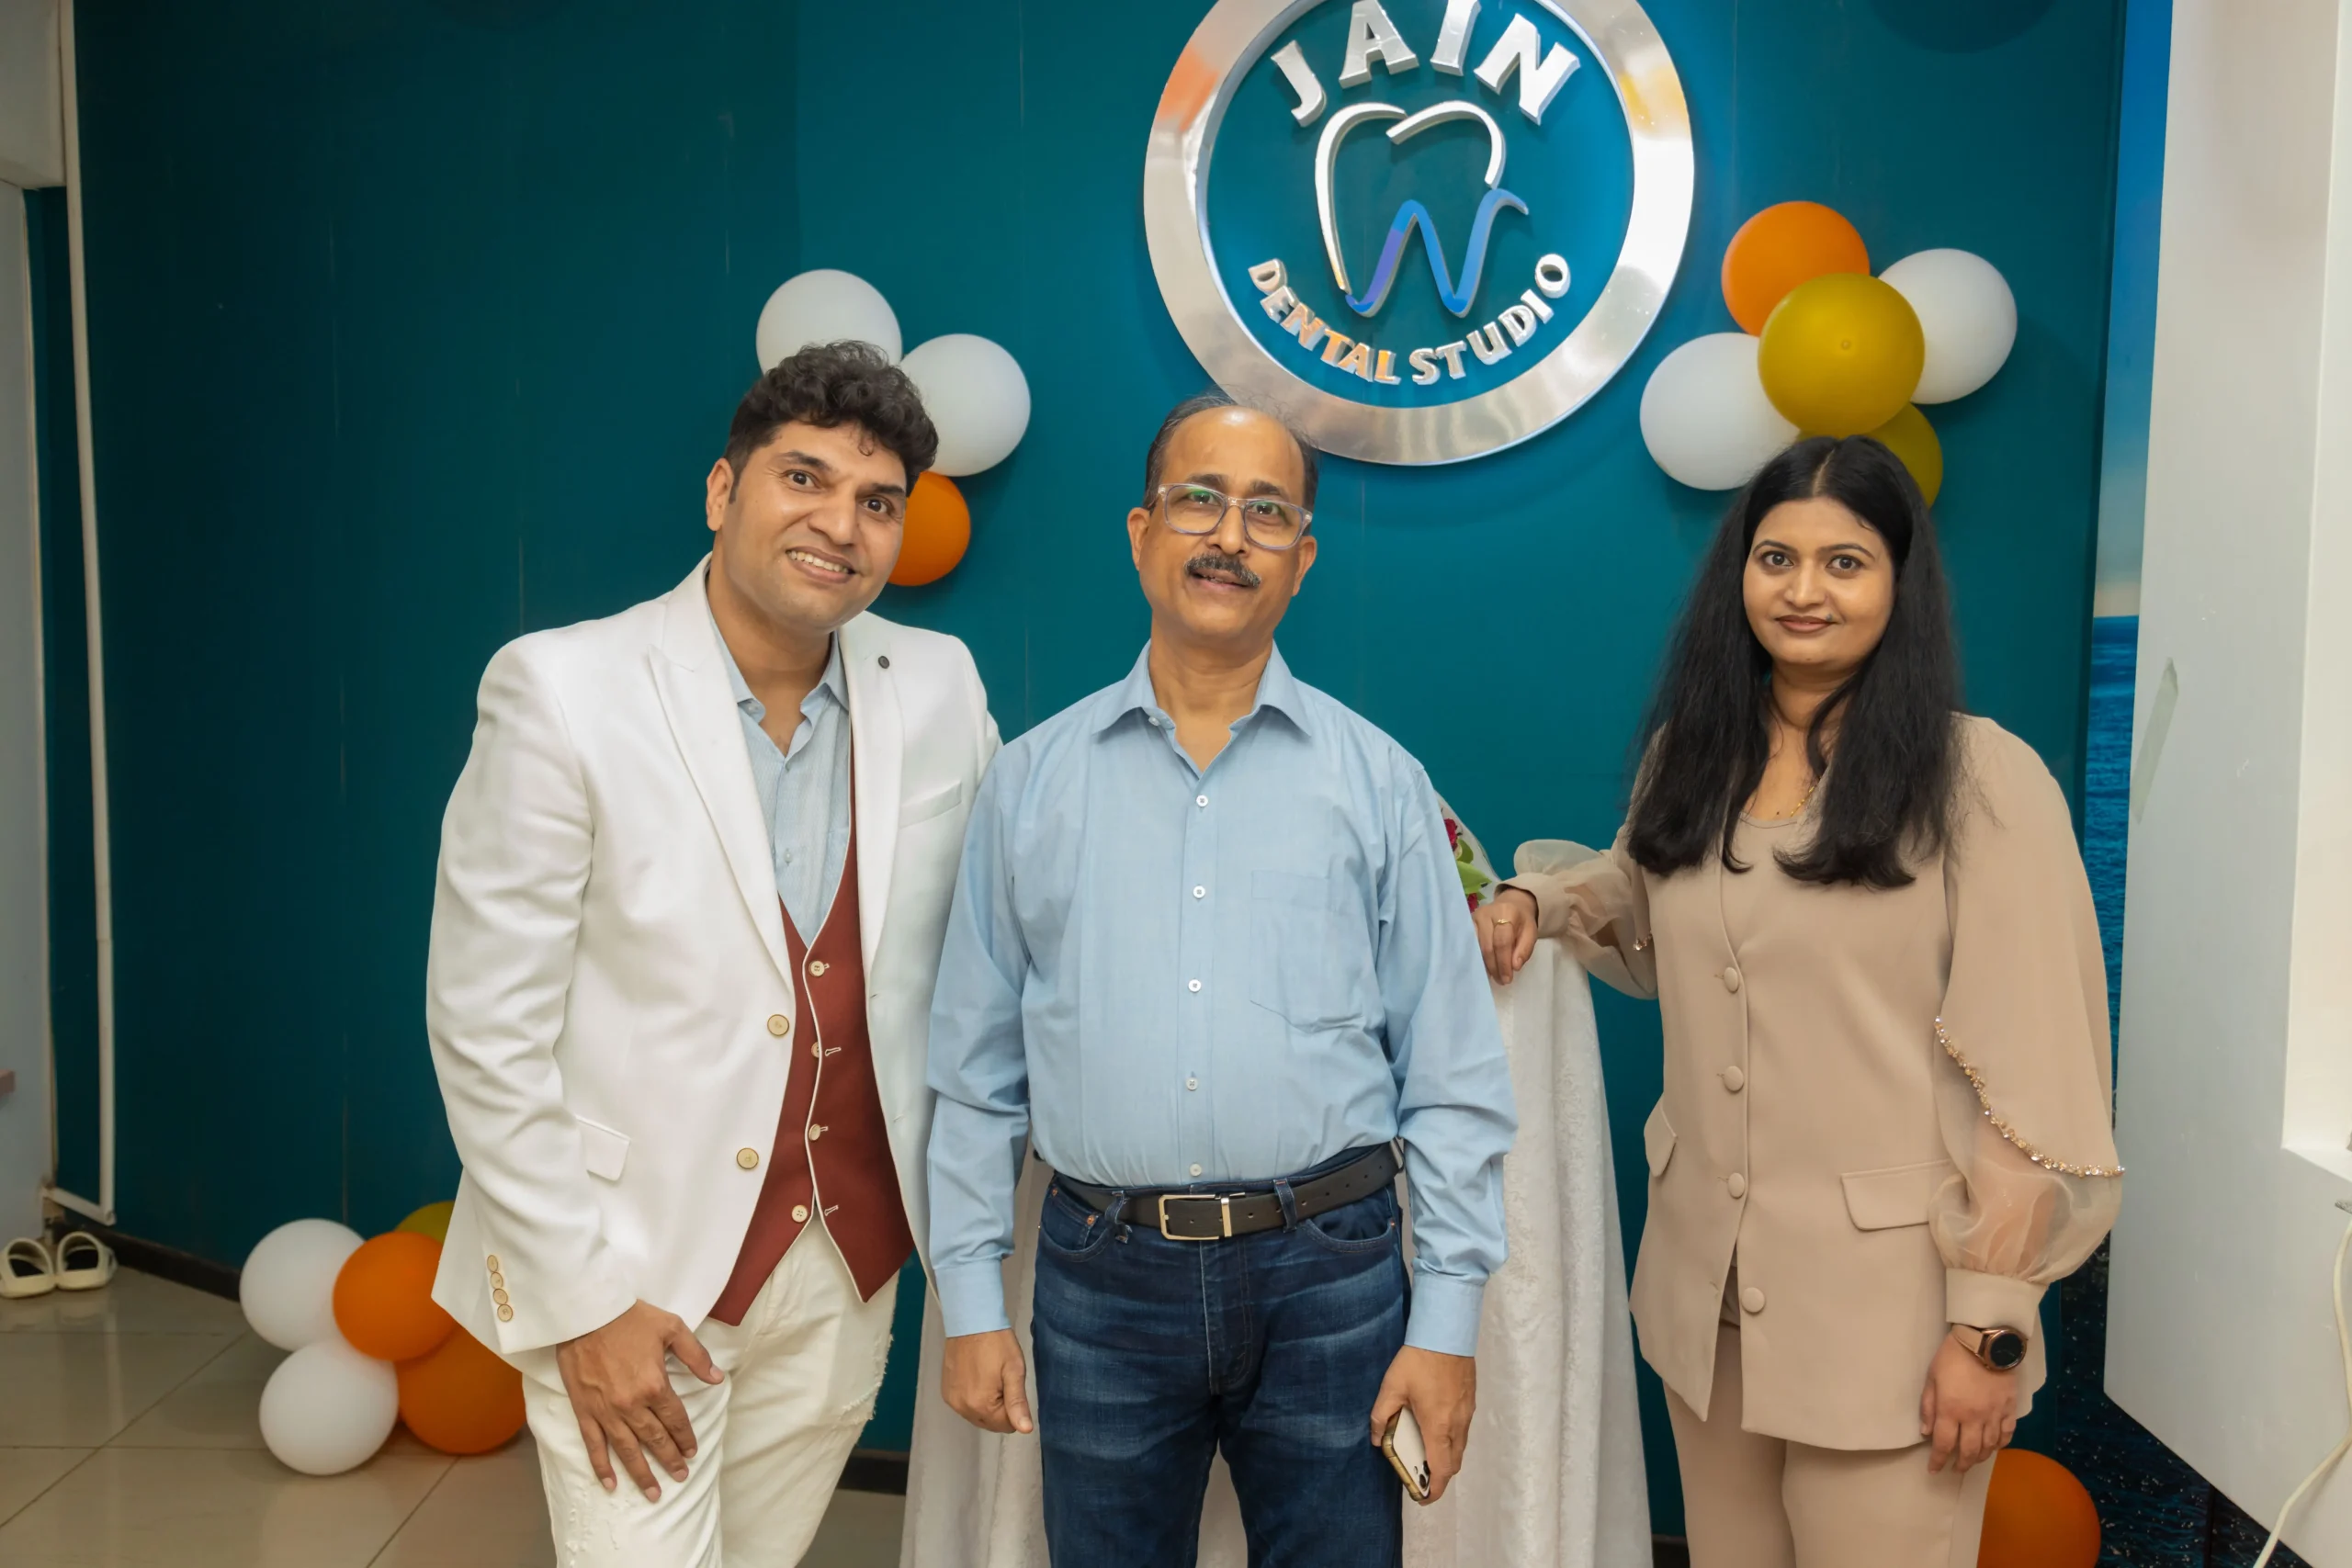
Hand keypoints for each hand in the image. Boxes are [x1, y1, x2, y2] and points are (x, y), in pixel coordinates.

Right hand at [556, 1299, 724, 1500]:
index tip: (692, 1451)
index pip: (675, 1420)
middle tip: (680, 1477)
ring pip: (627, 1450)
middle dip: (669, 1460)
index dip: (685, 1437)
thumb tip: (716, 1378)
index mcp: (655, 1385)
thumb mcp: (672, 1328)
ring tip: (653, 1493)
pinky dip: (602, 1467)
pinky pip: (594, 1445)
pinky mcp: (584, 1411)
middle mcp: (632, 1405)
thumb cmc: (630, 1318)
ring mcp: (606, 1411)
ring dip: (641, 1473)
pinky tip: (611, 1484)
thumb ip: (696, 1356)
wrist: (585, 1313)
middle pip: (655, 1440)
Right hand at [942, 1328, 1033, 1433]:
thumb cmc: (996, 1342)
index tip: (1010, 1385)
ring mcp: (952, 1400)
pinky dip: (973, 1397)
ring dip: (987, 1403)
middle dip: (1000, 1408)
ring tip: (989, 1376)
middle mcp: (962, 1408)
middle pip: (991, 1423)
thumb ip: (1018, 1403)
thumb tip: (1025, 1429)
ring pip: (978, 1415)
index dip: (1014, 1408)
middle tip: (1001, 1380)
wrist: (971, 1321)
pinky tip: (977, 1377)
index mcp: (981, 1406)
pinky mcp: (946, 1392)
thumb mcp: (1014, 1371)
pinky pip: (965, 1405)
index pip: (1006, 1426)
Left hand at [1369, 1346, 1476, 1503]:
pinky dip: (1450, 1439)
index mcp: (1438, 1426)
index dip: (1434, 1489)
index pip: (1442, 1470)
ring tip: (1423, 1451)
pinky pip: (1462, 1431)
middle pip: (1453, 1463)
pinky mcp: (1469, 1402)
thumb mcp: (1391, 1387)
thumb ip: (1381, 1415)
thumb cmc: (1419, 1360)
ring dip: (1445, 1456)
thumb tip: (1374, 1437)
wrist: (1447, 1333)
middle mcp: (1457, 1424)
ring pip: (1460, 1447)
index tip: (1422, 1496)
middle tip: (1419, 1475)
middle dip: (1438, 1476)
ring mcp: (1466, 1413)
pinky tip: (1433, 1426)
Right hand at [1475, 888, 1538, 985]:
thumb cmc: (1522, 920)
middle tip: (1501, 981)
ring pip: (1477, 947)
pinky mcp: (1468, 923)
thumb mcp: (1531, 932)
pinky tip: (1483, 968)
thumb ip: (1524, 949)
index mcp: (1506, 912)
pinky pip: (1470, 944)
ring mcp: (1474, 918)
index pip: (1502, 941)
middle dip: (1494, 967)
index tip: (1507, 978)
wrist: (1511, 903)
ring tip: (1494, 977)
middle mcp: (1487, 913)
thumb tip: (1514, 967)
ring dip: (1485, 965)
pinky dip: (1478, 958)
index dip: (1504, 962)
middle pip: (1487, 946)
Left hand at [1920, 1329, 2017, 1473]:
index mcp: (1951, 1410)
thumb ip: (1928, 1406)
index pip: (1944, 1444)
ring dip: (1981, 1458)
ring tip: (1973, 1461)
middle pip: (1969, 1451)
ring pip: (1989, 1446)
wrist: (1985, 1342)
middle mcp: (1974, 1418)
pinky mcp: (2010, 1408)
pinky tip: (1995, 1447)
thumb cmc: (1952, 1357)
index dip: (1938, 1460)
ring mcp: (1995, 1415)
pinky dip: (2001, 1444)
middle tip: (1956, 1470)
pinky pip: (2007, 1433)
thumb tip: (1926, 1432)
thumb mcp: (1931, 1378)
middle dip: (1961, 1464)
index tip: (1934, 1470)